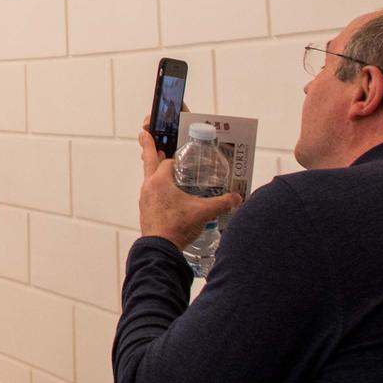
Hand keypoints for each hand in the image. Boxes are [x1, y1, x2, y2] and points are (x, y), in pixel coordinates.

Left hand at [137, 129, 239, 247]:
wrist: (159, 249)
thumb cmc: (176, 227)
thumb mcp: (203, 212)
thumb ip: (222, 203)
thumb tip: (237, 198)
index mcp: (160, 181)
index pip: (167, 161)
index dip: (176, 157)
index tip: (182, 154)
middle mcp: (149, 187)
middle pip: (149, 161)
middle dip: (150, 147)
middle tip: (145, 133)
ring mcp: (145, 199)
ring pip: (150, 179)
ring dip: (155, 171)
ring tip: (163, 169)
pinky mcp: (146, 211)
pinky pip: (151, 194)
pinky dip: (158, 190)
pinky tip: (168, 197)